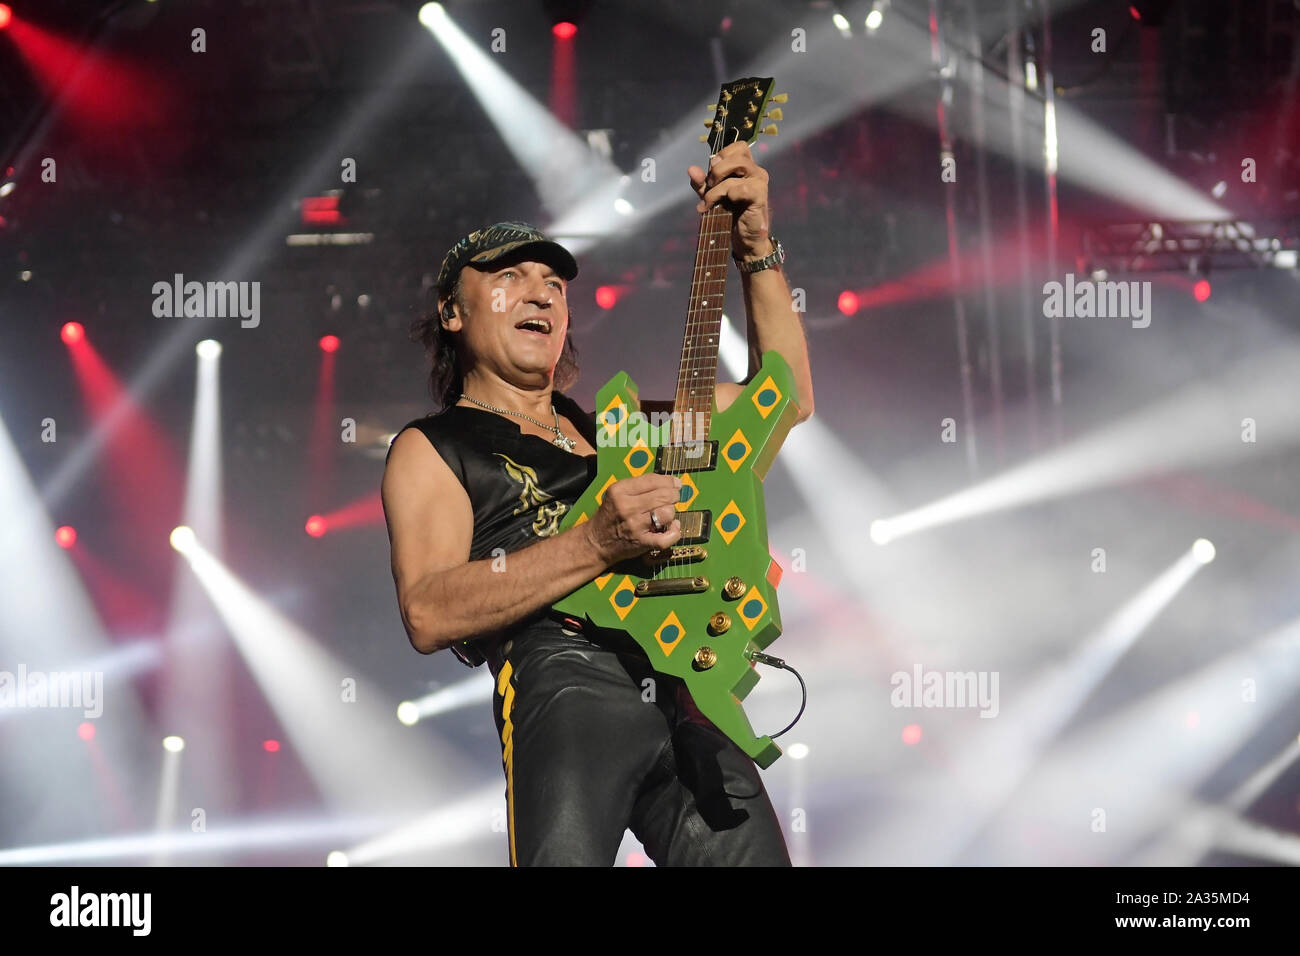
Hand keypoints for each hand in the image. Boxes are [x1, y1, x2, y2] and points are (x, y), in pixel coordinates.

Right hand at [581, 473, 683, 565]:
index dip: (669, 481)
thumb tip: (671, 483)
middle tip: (674, 497)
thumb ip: (639, 487)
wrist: (596, 542)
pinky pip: (667, 537)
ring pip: (667, 513)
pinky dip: (675, 532)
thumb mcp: (617, 494)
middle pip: (663, 495)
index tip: (675, 483)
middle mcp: (627, 507)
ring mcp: (635, 525)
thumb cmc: (611, 516)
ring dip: (671, 512)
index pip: (652, 480)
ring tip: (665, 514)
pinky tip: (673, 527)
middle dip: (674, 495)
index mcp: (620, 491)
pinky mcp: (642, 542)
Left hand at [688, 140, 772, 259]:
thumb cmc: (730, 214)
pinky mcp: (759, 197)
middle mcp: (756, 171)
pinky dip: (726, 196)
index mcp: (747, 167)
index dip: (721, 156)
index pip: (738, 147)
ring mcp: (760, 183)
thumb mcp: (712, 195)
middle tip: (709, 187)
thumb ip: (701, 182)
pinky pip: (740, 188)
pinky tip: (721, 207)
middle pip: (737, 153)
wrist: (744, 238)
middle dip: (717, 170)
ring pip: (736, 169)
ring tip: (709, 202)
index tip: (711, 174)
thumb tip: (691, 169)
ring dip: (717, 186)